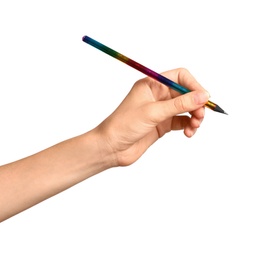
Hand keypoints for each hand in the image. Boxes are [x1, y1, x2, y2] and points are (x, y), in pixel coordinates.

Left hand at [95, 68, 209, 166]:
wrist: (111, 148)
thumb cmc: (123, 125)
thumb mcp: (153, 112)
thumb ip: (179, 105)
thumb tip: (203, 95)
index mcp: (152, 85)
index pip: (180, 77)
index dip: (193, 85)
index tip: (203, 98)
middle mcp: (157, 95)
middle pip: (186, 93)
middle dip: (196, 104)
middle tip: (199, 116)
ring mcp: (160, 110)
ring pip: (186, 108)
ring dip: (194, 116)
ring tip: (194, 126)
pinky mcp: (162, 124)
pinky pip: (182, 121)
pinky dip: (188, 126)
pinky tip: (188, 133)